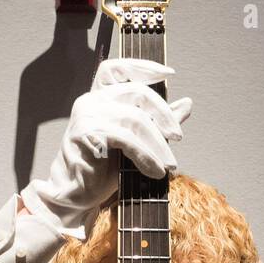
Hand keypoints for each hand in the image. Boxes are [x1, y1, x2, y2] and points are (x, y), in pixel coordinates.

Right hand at [20, 57, 191, 241]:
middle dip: (163, 115)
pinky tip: (154, 171)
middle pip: (136, 93)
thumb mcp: (136, 141)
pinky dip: (146, 156)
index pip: (118, 68)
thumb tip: (187, 103)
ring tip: (169, 165)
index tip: (170, 73)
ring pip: (135, 119)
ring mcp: (87, 115)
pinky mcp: (87, 133)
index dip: (144, 66)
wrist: (76, 195)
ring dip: (158, 144)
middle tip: (178, 137)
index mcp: (99, 98)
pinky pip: (126, 139)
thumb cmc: (102, 169)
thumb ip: (158, 121)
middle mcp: (91, 101)